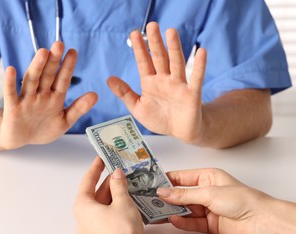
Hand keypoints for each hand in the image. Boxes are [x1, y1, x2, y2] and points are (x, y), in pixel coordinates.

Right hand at [0, 42, 97, 148]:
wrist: (20, 140)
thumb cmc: (43, 128)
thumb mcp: (64, 121)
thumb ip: (78, 108)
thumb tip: (95, 95)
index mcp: (55, 97)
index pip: (62, 80)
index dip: (67, 66)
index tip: (73, 52)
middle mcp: (41, 95)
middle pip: (48, 75)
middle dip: (53, 60)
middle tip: (59, 44)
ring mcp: (26, 100)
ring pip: (32, 80)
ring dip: (37, 66)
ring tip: (43, 52)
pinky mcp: (13, 108)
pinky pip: (10, 94)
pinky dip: (10, 83)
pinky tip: (11, 70)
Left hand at [73, 157, 149, 233]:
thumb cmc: (122, 233)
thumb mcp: (122, 202)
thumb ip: (118, 185)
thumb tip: (117, 174)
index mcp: (82, 207)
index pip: (87, 181)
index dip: (96, 168)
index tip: (101, 158)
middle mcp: (83, 218)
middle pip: (94, 193)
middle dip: (108, 181)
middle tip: (119, 170)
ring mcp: (91, 228)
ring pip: (101, 204)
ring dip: (113, 193)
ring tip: (125, 183)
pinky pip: (105, 214)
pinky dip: (114, 204)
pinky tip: (125, 199)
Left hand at [107, 22, 206, 143]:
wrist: (179, 132)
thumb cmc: (159, 118)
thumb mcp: (137, 107)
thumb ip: (124, 93)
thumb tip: (109, 79)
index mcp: (150, 82)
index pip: (144, 62)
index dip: (140, 49)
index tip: (134, 34)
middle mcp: (165, 80)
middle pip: (160, 58)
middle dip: (155, 42)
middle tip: (152, 25)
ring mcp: (179, 85)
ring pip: (176, 63)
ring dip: (174, 48)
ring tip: (171, 32)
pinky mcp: (192, 94)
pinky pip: (196, 78)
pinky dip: (199, 66)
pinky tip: (201, 52)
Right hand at [157, 168, 271, 233]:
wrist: (260, 220)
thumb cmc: (242, 199)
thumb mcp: (208, 192)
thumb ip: (184, 194)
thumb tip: (165, 191)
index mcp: (207, 177)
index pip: (181, 177)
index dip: (166, 180)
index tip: (152, 184)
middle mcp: (205, 191)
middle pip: (180, 195)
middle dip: (167, 198)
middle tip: (151, 200)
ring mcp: (206, 208)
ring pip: (184, 209)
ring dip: (172, 211)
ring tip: (158, 212)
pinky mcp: (208, 223)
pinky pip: (191, 222)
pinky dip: (182, 222)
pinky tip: (174, 220)